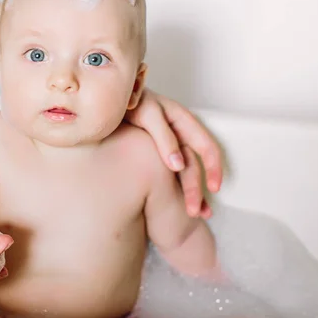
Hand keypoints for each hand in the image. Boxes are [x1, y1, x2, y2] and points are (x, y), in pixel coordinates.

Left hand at [125, 88, 222, 218]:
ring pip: (183, 173)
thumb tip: (178, 166)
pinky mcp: (150, 153)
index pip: (206, 146)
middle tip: (196, 213)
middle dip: (197, 189)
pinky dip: (173, 192)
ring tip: (193, 217)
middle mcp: (176, 135)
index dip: (213, 167)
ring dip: (190, 195)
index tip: (213, 188)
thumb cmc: (127, 101)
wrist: (104, 101)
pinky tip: (174, 209)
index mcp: (182, 121)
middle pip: (194, 165)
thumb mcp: (147, 113)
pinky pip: (166, 174)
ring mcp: (164, 145)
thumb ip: (163, 137)